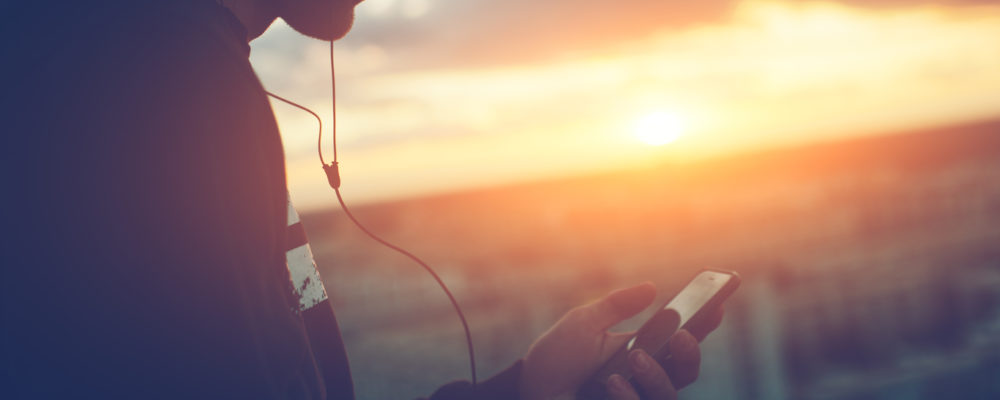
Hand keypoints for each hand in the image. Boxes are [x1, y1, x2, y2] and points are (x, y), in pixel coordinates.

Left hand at [518, 282, 723, 399]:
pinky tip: (612, 383)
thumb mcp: (584, 323)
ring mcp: (635, 399)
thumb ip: (617, 306)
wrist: (528, 392)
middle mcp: (644, 380)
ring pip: (668, 396)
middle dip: (691, 353)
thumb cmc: (555, 360)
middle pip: (686, 372)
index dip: (704, 324)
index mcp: (642, 352)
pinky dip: (628, 396)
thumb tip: (651, 288)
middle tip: (683, 335)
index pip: (681, 340)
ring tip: (635, 357)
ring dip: (656, 376)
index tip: (717, 304)